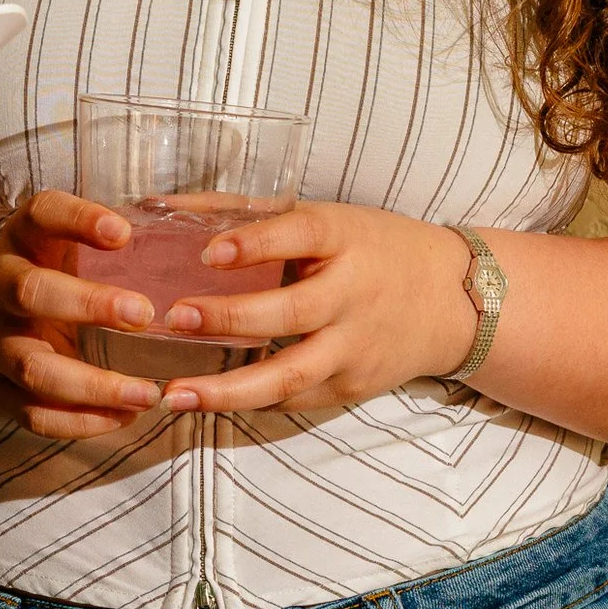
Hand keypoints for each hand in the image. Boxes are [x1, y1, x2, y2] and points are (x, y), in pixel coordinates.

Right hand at [0, 191, 178, 439]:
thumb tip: (193, 233)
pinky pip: (35, 414)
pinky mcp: (0, 391)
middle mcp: (0, 289)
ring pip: (34, 368)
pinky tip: (124, 417)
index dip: (78, 219)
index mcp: (23, 241)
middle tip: (145, 315)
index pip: (42, 215)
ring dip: (93, 384)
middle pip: (30, 293)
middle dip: (87, 305)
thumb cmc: (48, 274)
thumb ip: (112, 239)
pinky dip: (81, 422)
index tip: (123, 232)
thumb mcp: (65, 242)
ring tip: (147, 393)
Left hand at [142, 202, 477, 414]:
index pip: (301, 235)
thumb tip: (156, 205)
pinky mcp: (352, 385)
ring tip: (175, 393)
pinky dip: (250, 402)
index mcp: (346, 239)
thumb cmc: (371, 248)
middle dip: (231, 318)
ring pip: (291, 374)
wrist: (451, 302)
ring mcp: (355, 346)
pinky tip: (206, 403)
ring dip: (229, 389)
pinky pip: (296, 399)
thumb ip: (245, 215)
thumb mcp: (326, 220)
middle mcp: (353, 294)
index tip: (208, 252)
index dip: (255, 243)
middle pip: (292, 311)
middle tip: (174, 318)